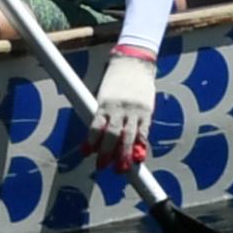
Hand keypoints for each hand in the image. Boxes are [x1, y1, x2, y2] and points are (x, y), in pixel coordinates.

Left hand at [91, 48, 156, 169]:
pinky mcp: (147, 111)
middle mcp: (119, 108)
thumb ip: (101, 115)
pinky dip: (141, 145)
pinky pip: (143, 132)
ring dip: (124, 154)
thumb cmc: (115, 81)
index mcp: (104, 103)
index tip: (86, 153)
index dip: (91, 140)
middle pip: (112, 134)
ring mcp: (134, 110)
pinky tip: (139, 156)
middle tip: (101, 166)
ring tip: (121, 168)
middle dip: (107, 152)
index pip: (96, 126)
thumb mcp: (104, 95)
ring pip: (128, 135)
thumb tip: (96, 139)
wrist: (134, 63)